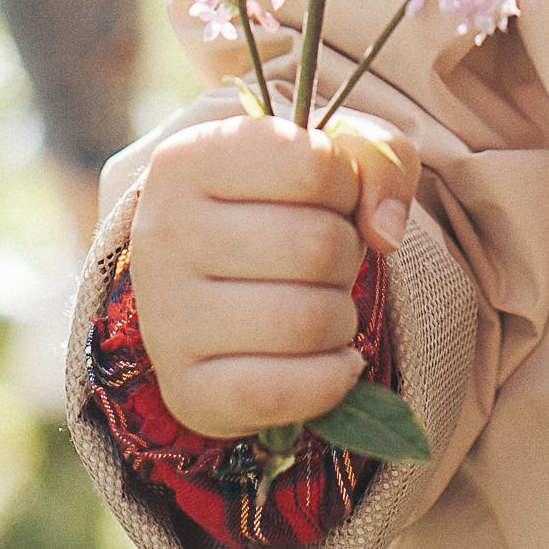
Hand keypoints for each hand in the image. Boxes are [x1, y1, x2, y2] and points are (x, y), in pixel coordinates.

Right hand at [128, 109, 419, 440]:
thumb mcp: (328, 154)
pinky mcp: (185, 390)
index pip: (311, 165)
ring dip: (341, 316)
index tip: (329, 195)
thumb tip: (385, 233)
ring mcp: (166, 319)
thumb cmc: (278, 202)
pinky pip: (280, 395)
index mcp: (189, 158)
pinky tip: (335, 361)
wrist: (208, 278)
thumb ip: (378, 158)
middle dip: (347, 253)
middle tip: (327, 257)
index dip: (346, 184)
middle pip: (316, 246)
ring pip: (306, 322)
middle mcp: (163, 234)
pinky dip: (331, 379)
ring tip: (322, 303)